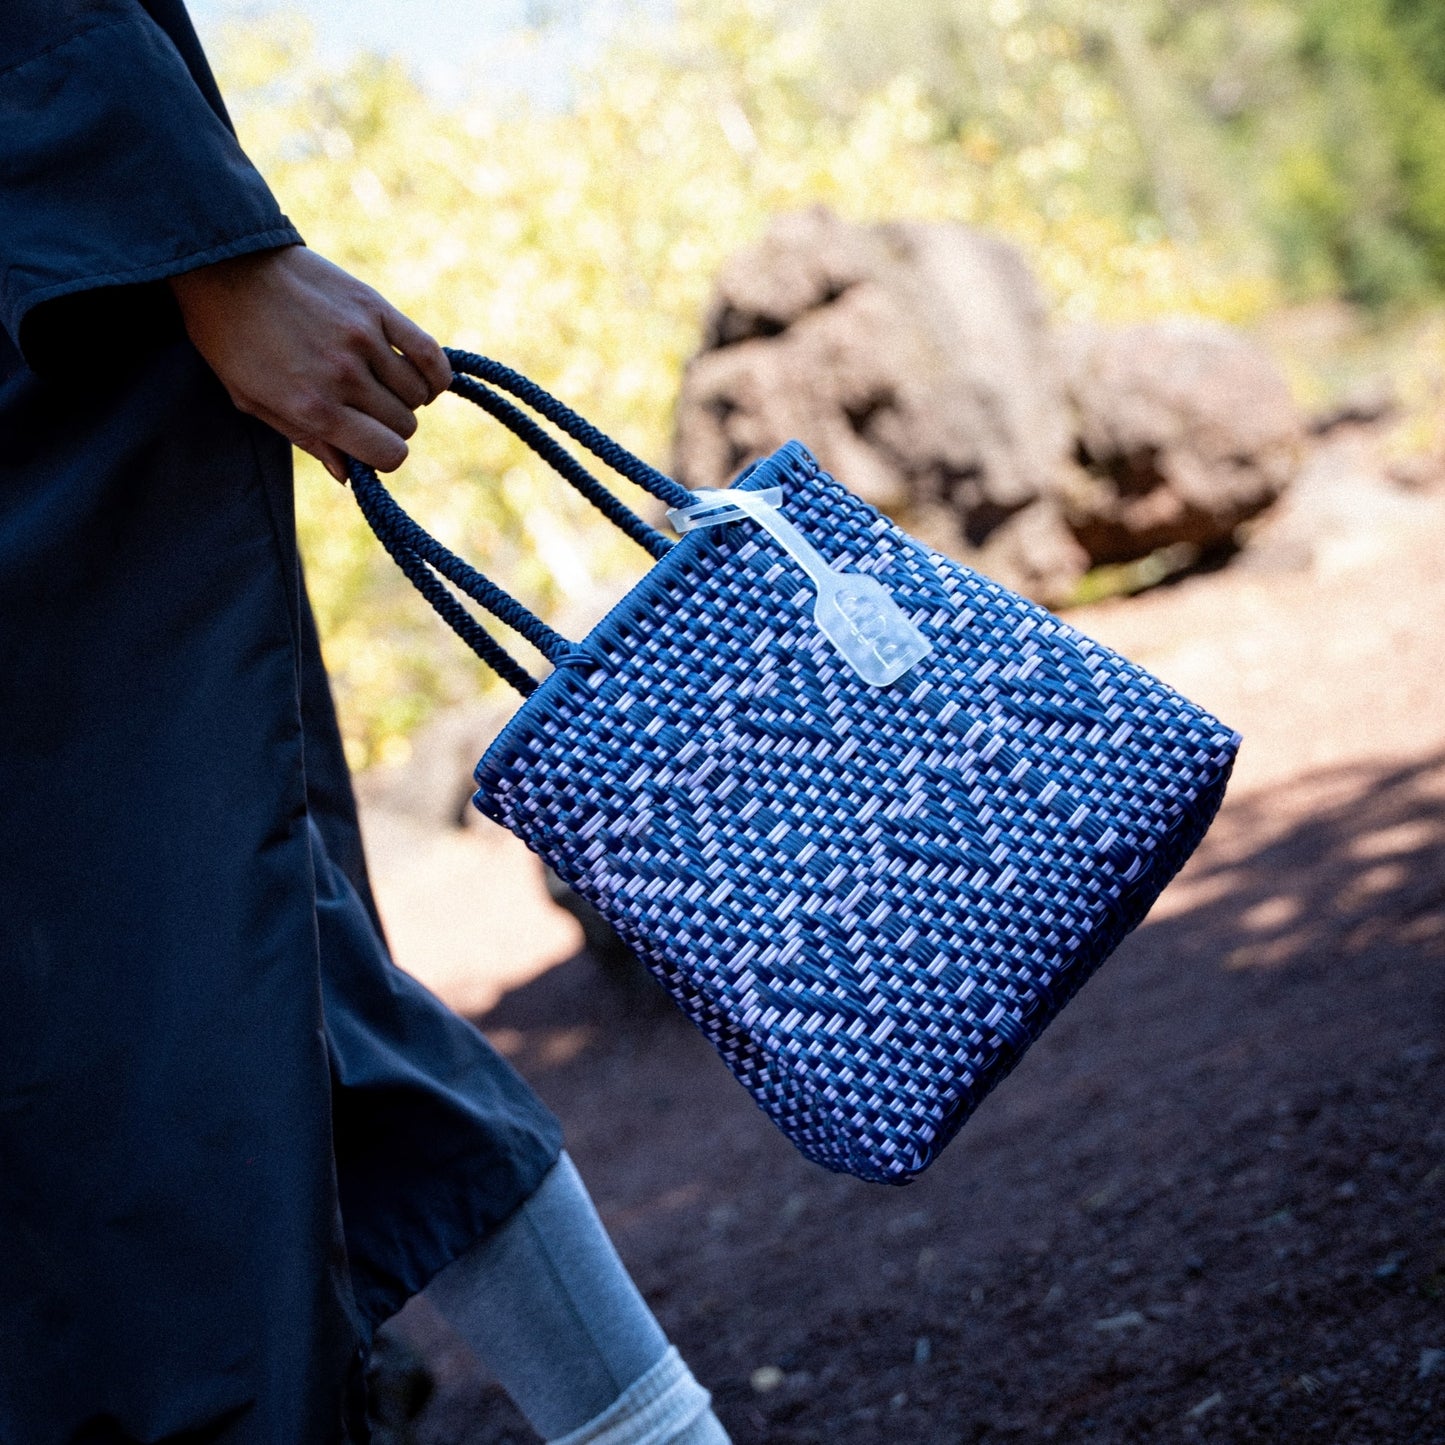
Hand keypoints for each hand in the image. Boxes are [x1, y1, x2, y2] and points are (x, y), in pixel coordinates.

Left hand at [167, 245, 452, 479]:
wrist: (223, 264)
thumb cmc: (231, 338)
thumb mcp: (253, 400)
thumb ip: (306, 439)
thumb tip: (349, 476)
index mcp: (314, 408)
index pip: (388, 454)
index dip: (384, 456)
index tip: (370, 444)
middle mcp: (344, 377)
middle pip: (405, 424)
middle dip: (390, 425)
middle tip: (366, 409)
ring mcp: (364, 340)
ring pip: (418, 392)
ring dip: (406, 396)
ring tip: (383, 385)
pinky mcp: (375, 307)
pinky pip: (430, 353)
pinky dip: (435, 372)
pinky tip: (423, 376)